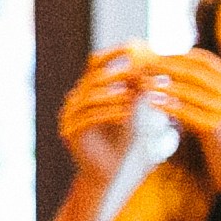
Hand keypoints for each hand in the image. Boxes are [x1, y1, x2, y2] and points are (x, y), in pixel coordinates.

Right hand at [61, 47, 151, 177]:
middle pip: (93, 79)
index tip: (133, 48)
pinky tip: (127, 115)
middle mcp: (75, 99)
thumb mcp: (134, 110)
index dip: (113, 54)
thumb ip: (136, 90)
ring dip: (115, 96)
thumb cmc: (125, 140)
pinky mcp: (70, 132)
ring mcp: (69, 115)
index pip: (95, 64)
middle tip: (139, 75)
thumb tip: (150, 65)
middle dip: (118, 77)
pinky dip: (109, 114)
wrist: (110, 172)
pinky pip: (88, 118)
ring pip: (90, 98)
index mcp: (88, 89)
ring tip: (134, 97)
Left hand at [148, 50, 220, 201]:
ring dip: (159, 84)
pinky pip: (182, 110)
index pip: (205, 59)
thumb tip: (177, 74)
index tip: (157, 55)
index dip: (178, 55)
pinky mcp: (215, 127)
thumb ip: (210, 92)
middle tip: (142, 65)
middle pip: (192, 70)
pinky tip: (150, 102)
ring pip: (185, 89)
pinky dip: (164, 104)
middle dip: (164, 66)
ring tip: (140, 82)